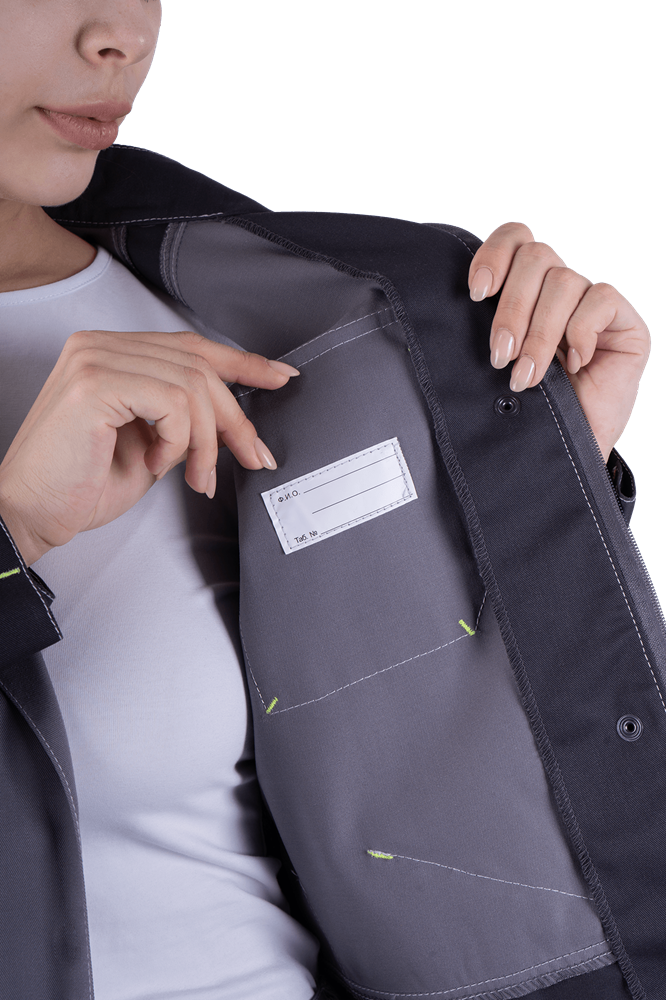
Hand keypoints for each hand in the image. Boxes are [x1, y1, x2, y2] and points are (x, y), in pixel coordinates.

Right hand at [0, 329, 298, 565]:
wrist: (30, 514)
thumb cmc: (80, 485)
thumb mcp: (149, 444)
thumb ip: (182, 419)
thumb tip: (233, 418)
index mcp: (112, 353)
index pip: (191, 347)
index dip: (242, 362)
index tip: (279, 377)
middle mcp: (101, 346)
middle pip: (200, 365)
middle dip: (236, 418)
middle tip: (253, 456)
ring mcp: (95, 359)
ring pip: (193, 385)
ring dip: (207, 441)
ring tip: (194, 477)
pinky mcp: (94, 382)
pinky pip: (173, 402)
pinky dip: (180, 441)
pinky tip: (158, 465)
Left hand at [468, 222, 650, 463]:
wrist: (565, 454)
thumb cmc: (531, 410)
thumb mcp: (500, 364)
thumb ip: (491, 326)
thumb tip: (468, 298)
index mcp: (526, 290)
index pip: (515, 240)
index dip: (494, 254)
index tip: (476, 292)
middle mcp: (559, 291)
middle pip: (536, 257)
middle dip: (512, 308)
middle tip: (501, 354)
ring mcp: (593, 304)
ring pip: (563, 281)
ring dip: (541, 333)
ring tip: (529, 376)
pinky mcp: (625, 323)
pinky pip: (600, 299)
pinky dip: (581, 331)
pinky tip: (575, 363)